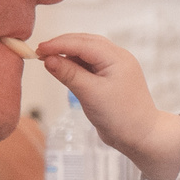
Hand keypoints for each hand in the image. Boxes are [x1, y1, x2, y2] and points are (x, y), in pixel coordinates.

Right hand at [34, 33, 179, 179]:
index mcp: (116, 57)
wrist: (141, 137)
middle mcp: (117, 57)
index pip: (82, 43)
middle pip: (85, 42)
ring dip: (68, 54)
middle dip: (62, 46)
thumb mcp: (90, 94)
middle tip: (39, 53)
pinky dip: (75, 65)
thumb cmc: (121, 117)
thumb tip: (48, 59)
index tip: (38, 49)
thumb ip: (68, 74)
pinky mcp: (111, 78)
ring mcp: (115, 67)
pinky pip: (90, 64)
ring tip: (49, 60)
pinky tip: (64, 69)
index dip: (58, 44)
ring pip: (87, 52)